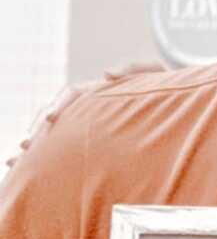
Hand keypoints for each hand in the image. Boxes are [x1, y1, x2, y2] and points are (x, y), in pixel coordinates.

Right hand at [4, 62, 163, 168]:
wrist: (177, 98)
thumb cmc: (165, 83)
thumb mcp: (152, 71)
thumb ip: (132, 69)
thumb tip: (106, 74)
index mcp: (100, 89)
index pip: (72, 94)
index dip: (59, 104)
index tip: (50, 118)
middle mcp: (90, 104)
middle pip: (56, 114)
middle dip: (39, 129)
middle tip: (26, 146)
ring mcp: (90, 121)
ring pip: (55, 132)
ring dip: (37, 144)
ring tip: (18, 160)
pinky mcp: (93, 137)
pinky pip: (65, 146)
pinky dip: (46, 156)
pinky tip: (27, 169)